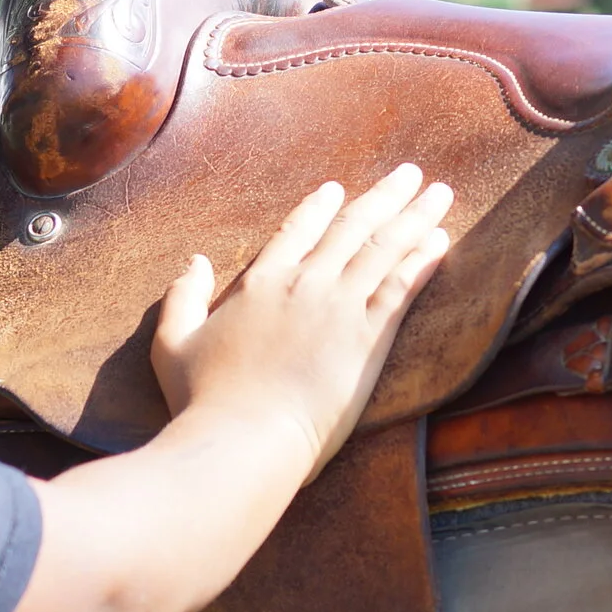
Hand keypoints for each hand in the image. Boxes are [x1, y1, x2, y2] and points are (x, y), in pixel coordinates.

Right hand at [151, 163, 452, 480]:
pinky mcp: (369, 338)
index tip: (338, 189)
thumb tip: (194, 261)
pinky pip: (403, 286)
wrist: (246, 439)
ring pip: (385, 247)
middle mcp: (305, 284)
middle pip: (353, 227)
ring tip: (441, 193)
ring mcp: (340, 307)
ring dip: (416, 217)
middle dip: (385, 196)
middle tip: (411, 173)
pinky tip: (441, 241)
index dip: (320, 207)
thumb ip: (182, 298)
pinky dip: (423, 260)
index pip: (296, 230)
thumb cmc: (204, 401)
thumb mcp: (171, 345)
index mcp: (260, 283)